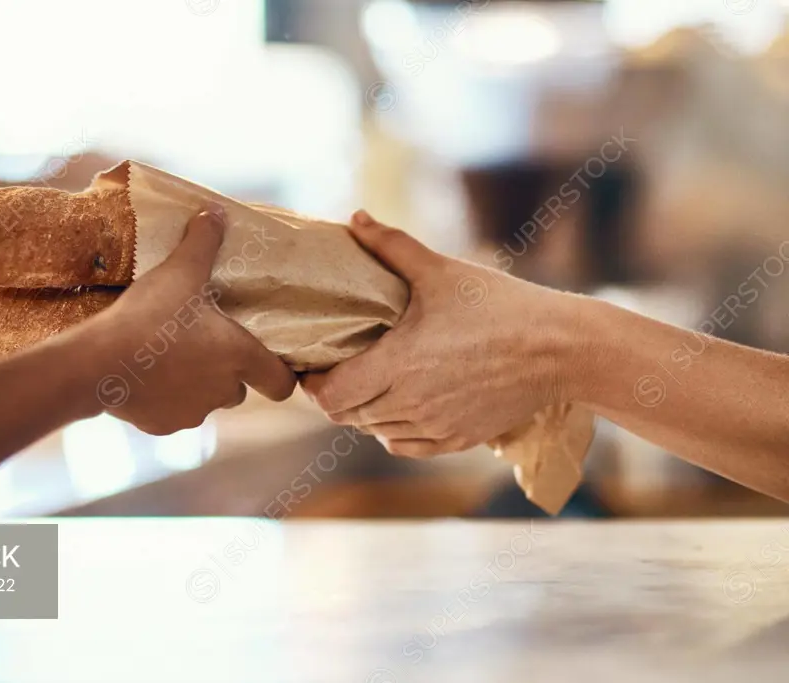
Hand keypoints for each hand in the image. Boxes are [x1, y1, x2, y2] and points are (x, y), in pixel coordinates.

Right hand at [69, 206, 295, 433]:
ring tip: (166, 356)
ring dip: (193, 384)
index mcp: (238, 357)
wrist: (99, 365)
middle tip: (201, 342)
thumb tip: (215, 211)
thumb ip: (203, 241)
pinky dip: (162, 398)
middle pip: (238, 388)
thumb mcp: (180, 270)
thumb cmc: (151, 317)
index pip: (282, 383)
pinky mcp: (161, 426)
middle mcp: (223, 392)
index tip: (271, 363)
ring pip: (203, 401)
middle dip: (225, 371)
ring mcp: (192, 414)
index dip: (281, 374)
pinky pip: (169, 412)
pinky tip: (142, 374)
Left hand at [301, 211, 584, 456]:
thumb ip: (392, 246)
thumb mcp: (442, 271)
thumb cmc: (500, 306)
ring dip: (362, 411)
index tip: (315, 363)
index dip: (314, 383)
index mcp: (399, 365)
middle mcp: (412, 404)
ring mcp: (436, 427)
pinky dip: (392, 430)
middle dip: (334, 394)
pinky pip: (406, 445)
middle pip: (347, 416)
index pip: (331, 395)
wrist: (560, 349)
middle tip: (335, 368)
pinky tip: (396, 407)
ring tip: (366, 382)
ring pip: (375, 431)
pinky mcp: (458, 440)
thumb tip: (355, 217)